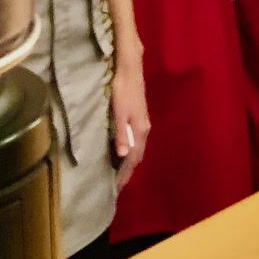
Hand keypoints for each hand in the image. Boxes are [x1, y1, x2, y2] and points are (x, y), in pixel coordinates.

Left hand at [110, 57, 149, 187]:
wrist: (130, 68)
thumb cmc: (122, 89)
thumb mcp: (119, 112)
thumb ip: (122, 133)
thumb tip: (124, 156)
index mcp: (139, 131)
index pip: (132, 160)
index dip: (124, 175)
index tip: (115, 190)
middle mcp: (144, 130)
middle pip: (137, 157)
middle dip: (127, 172)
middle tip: (115, 186)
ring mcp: (143, 123)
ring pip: (137, 149)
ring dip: (129, 162)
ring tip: (118, 173)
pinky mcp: (139, 117)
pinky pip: (136, 141)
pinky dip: (130, 151)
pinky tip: (122, 151)